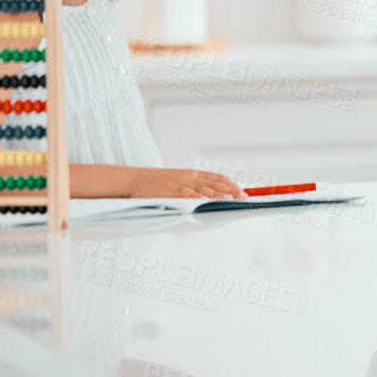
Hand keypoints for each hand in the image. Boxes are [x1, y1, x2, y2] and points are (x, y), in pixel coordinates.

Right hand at [125, 168, 246, 198]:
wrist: (132, 180)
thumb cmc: (151, 184)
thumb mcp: (174, 182)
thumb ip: (189, 189)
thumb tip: (201, 199)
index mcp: (190, 174)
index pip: (216, 177)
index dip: (230, 184)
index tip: (241, 190)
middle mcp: (189, 177)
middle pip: (216, 182)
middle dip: (232, 190)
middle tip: (245, 197)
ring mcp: (181, 184)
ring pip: (207, 188)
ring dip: (223, 194)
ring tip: (235, 199)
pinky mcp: (173, 192)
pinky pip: (191, 195)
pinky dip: (203, 198)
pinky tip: (212, 201)